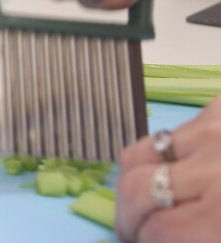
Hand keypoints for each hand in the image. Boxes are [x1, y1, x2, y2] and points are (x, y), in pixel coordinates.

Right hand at [114, 96, 220, 242]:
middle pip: (135, 188)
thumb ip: (185, 236)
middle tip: (132, 229)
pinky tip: (182, 170)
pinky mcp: (216, 110)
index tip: (139, 242)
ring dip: (137, 180)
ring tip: (149, 197)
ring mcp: (212, 131)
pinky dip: (166, 154)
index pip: (155, 229)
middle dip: (127, 215)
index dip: (141, 240)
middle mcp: (212, 166)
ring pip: (138, 153)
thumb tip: (145, 236)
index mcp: (220, 213)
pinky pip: (167, 133)